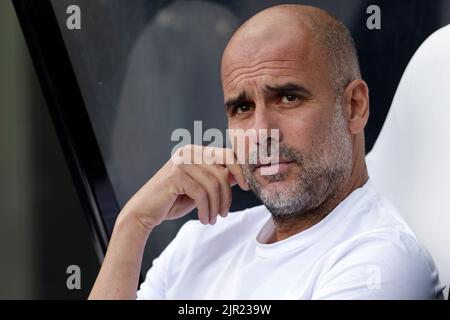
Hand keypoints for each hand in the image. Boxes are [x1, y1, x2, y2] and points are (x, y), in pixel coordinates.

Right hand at [120, 145, 249, 231]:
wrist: (144, 212)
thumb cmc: (172, 201)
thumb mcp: (199, 189)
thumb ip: (216, 180)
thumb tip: (239, 176)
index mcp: (195, 151)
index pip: (226, 155)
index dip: (240, 171)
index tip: (246, 188)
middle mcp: (188, 151)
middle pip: (221, 171)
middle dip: (226, 196)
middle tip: (223, 214)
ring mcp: (181, 161)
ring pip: (213, 184)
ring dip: (216, 206)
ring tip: (212, 219)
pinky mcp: (175, 174)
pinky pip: (201, 193)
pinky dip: (205, 209)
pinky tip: (203, 218)